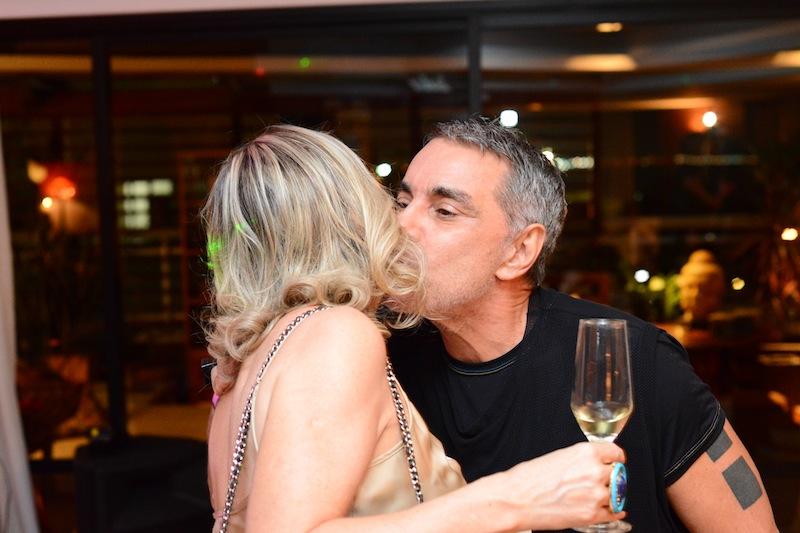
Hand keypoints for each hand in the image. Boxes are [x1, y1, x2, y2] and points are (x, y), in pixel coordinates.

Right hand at [495, 442, 626, 530]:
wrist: (517, 499)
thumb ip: (582, 459)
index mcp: (586, 453)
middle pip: (618, 473)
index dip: (615, 458)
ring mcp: (595, 495)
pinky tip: (608, 510)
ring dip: (610, 495)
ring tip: (596, 496)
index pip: (616, 453)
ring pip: (617, 494)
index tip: (616, 462)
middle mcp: (594, 472)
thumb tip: (597, 464)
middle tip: (600, 481)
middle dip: (610, 477)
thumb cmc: (530, 478)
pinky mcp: (592, 515)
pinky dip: (612, 512)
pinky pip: (613, 513)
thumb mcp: (559, 456)